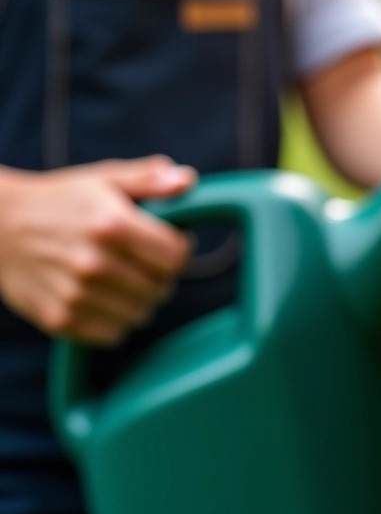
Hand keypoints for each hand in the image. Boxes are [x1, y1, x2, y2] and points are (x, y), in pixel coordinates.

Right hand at [0, 156, 195, 344]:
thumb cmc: (62, 201)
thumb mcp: (105, 179)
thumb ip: (150, 179)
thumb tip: (188, 180)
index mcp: (110, 224)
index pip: (176, 257)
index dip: (178, 251)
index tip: (165, 244)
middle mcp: (92, 262)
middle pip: (162, 288)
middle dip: (159, 276)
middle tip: (140, 262)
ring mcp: (74, 295)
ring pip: (141, 314)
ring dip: (138, 300)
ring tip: (120, 279)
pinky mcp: (59, 319)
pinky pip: (114, 334)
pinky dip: (114, 320)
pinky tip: (101, 298)